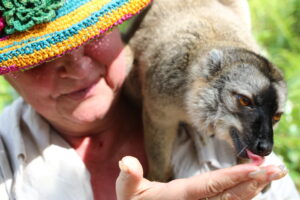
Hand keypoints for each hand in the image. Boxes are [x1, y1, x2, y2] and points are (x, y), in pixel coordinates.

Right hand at [116, 156, 286, 199]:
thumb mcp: (128, 194)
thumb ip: (129, 179)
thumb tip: (127, 162)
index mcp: (180, 197)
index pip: (211, 185)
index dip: (233, 177)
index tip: (255, 168)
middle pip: (229, 195)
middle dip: (253, 182)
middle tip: (276, 169)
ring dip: (253, 189)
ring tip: (270, 176)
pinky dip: (242, 196)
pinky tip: (254, 188)